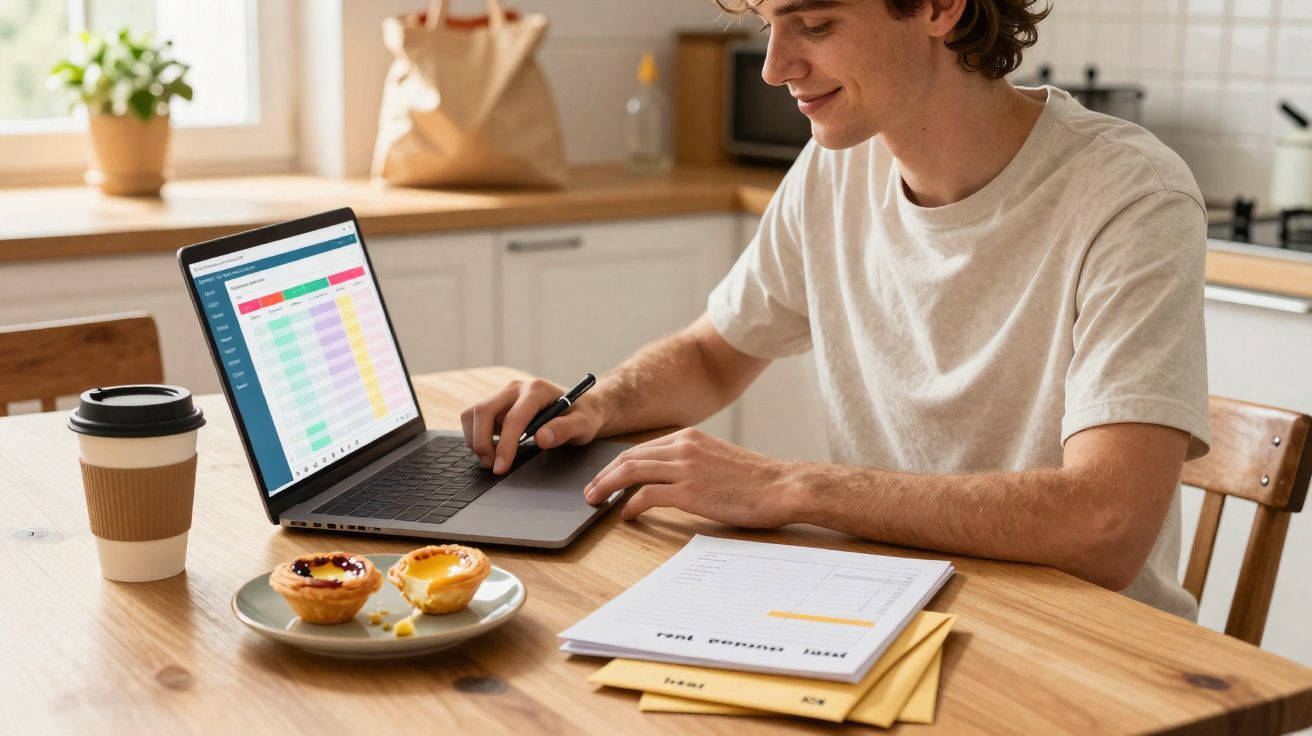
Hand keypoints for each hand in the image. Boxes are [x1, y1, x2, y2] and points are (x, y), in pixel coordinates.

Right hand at [460, 377, 605, 473]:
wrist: (582, 407)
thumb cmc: (584, 416)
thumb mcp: (584, 424)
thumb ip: (565, 430)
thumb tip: (541, 438)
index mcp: (537, 390)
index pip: (512, 419)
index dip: (504, 445)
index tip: (501, 467)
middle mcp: (517, 388)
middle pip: (483, 411)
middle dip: (481, 441)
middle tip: (492, 466)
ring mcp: (505, 394)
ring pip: (473, 413)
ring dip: (475, 438)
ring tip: (491, 459)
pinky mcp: (498, 403)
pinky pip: (475, 417)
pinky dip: (476, 435)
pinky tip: (492, 448)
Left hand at [582, 428, 799, 527]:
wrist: (783, 487)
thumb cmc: (757, 480)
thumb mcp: (718, 459)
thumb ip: (694, 462)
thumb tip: (671, 479)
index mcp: (690, 437)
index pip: (641, 448)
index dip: (617, 464)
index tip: (605, 477)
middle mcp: (683, 447)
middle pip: (628, 457)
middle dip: (603, 475)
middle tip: (590, 491)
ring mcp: (685, 468)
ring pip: (630, 472)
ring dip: (606, 488)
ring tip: (595, 501)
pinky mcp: (689, 492)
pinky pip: (646, 495)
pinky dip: (630, 505)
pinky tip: (627, 516)